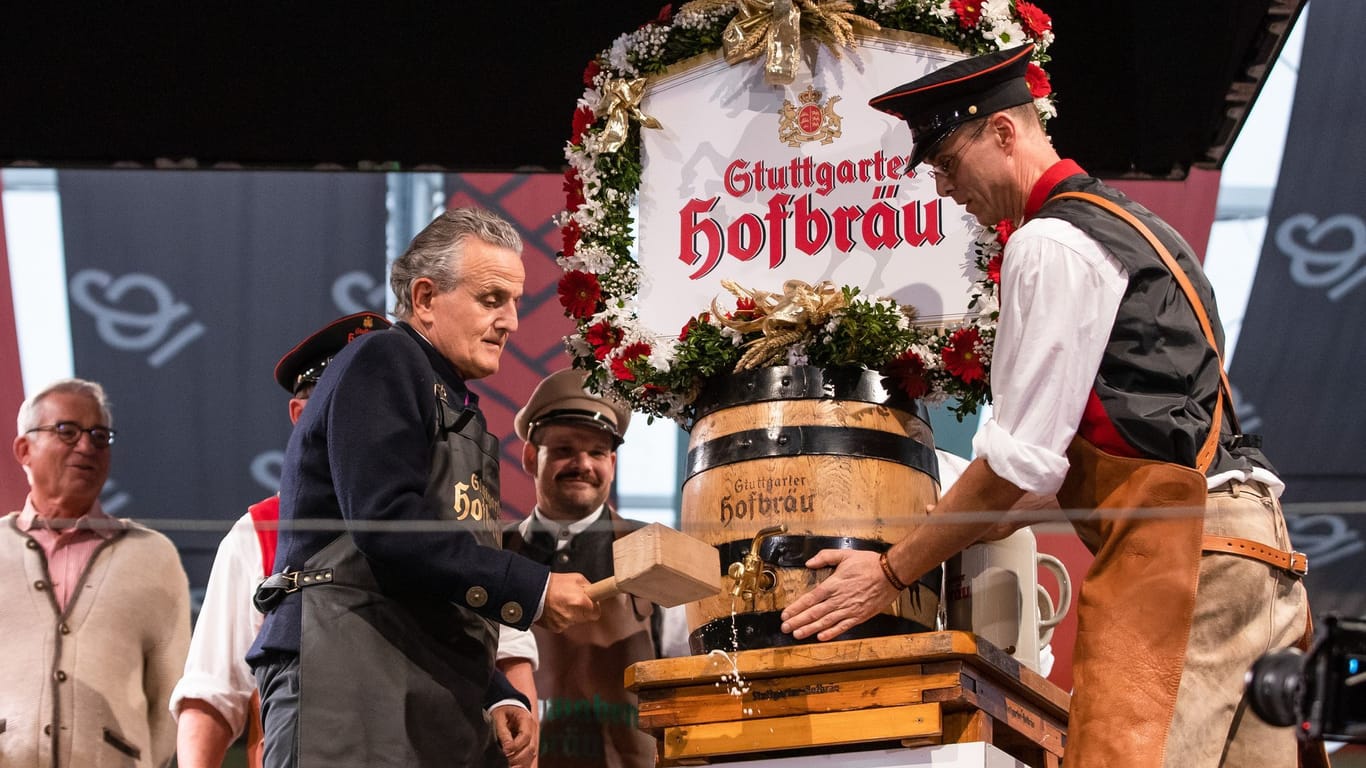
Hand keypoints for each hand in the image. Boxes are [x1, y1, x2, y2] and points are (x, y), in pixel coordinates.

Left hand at [492, 704, 537, 767]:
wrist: (507, 707)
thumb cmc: (502, 711)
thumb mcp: (499, 717)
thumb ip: (502, 732)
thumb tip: (506, 748)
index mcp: (526, 719)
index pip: (526, 736)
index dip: (516, 745)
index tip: (504, 751)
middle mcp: (532, 729)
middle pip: (531, 747)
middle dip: (518, 757)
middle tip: (505, 762)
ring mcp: (532, 737)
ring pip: (531, 754)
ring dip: (520, 762)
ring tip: (509, 765)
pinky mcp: (528, 744)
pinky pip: (529, 757)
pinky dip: (521, 763)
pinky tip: (513, 766)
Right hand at [537, 572, 599, 631]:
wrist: (532, 591)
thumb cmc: (552, 583)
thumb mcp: (576, 578)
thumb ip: (588, 587)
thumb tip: (595, 593)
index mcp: (580, 601)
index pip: (596, 612)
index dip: (594, 607)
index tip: (592, 604)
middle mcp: (573, 614)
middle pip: (586, 617)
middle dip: (582, 610)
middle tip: (573, 600)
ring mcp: (564, 623)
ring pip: (575, 621)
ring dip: (571, 614)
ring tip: (561, 602)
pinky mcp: (556, 628)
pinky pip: (564, 624)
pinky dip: (561, 618)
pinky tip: (555, 609)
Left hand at [778, 549, 897, 641]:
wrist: (891, 573)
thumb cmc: (869, 563)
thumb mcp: (845, 554)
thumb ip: (825, 557)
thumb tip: (809, 562)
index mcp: (834, 584)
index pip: (810, 598)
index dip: (796, 607)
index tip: (785, 614)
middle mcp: (839, 599)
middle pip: (814, 612)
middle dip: (798, 621)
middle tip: (785, 628)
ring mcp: (849, 609)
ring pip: (826, 622)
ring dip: (810, 629)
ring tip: (797, 635)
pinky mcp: (860, 616)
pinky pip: (843, 626)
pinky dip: (831, 633)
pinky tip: (821, 637)